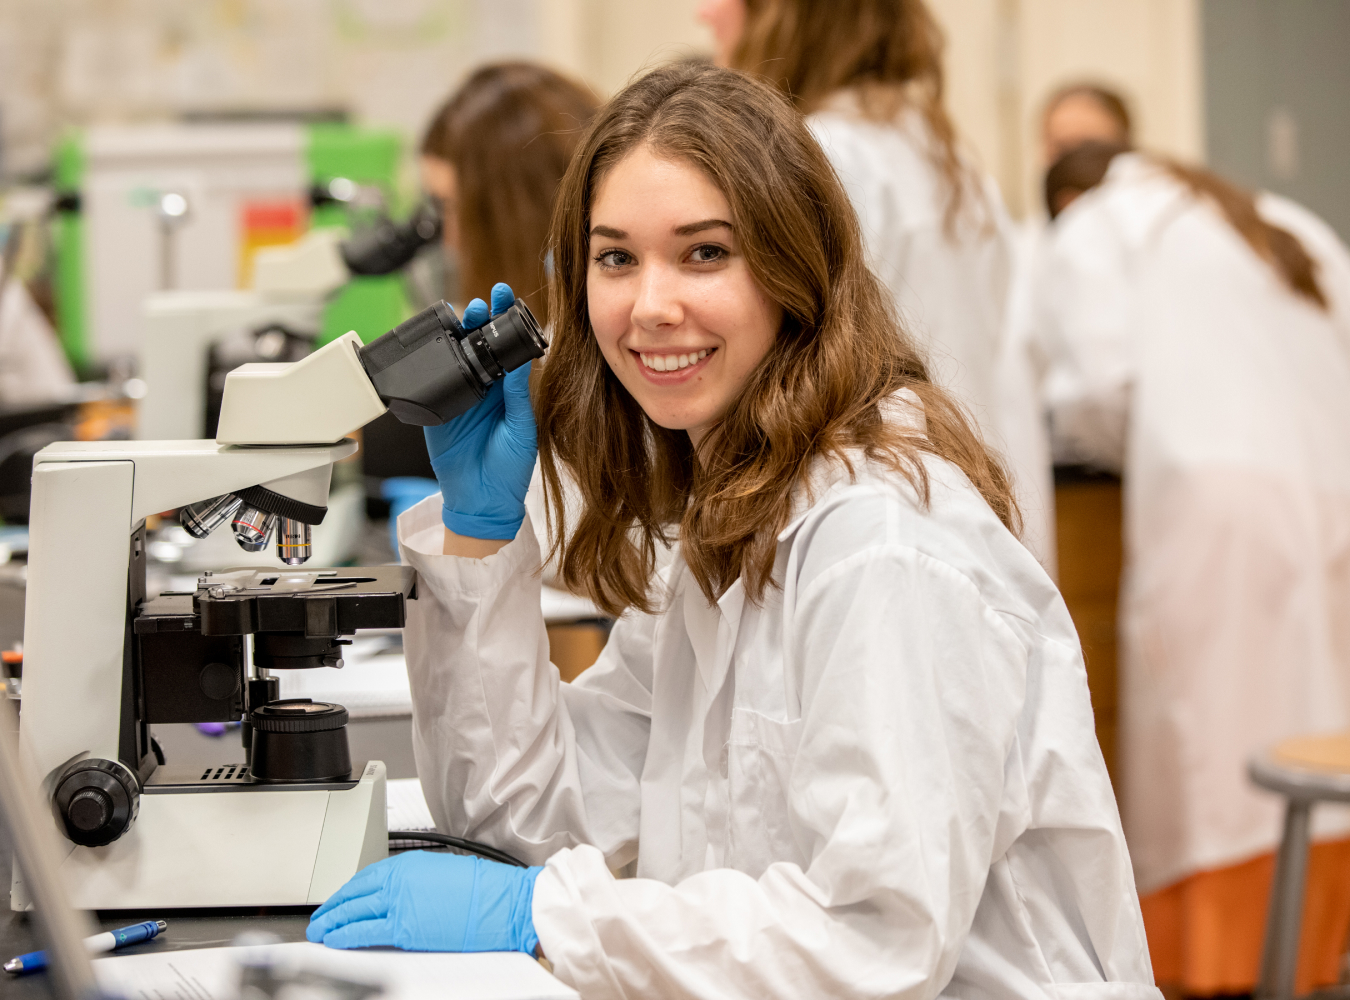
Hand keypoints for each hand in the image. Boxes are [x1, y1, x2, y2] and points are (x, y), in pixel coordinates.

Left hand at [306, 851, 543, 953]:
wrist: (503, 902)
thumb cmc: (483, 889)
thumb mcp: (443, 872)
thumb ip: (415, 882)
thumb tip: (400, 896)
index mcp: (408, 864)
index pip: (365, 878)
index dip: (346, 892)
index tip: (338, 901)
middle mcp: (399, 880)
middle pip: (353, 894)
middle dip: (332, 908)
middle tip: (320, 918)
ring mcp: (399, 903)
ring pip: (353, 912)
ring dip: (332, 923)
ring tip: (320, 932)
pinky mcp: (404, 928)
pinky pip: (364, 932)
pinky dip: (344, 936)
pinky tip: (334, 940)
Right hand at [424, 283, 536, 539]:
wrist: (482, 501)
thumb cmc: (510, 469)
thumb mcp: (521, 428)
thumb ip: (517, 395)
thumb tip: (518, 362)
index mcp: (508, 392)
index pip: (507, 351)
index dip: (507, 325)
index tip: (509, 300)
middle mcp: (485, 391)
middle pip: (479, 347)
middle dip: (480, 322)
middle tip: (484, 303)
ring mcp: (460, 399)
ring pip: (456, 359)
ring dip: (459, 336)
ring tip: (465, 315)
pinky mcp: (437, 411)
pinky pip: (434, 384)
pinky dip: (433, 365)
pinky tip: (437, 346)